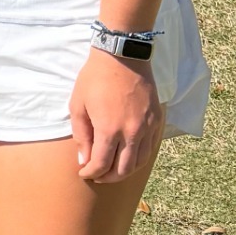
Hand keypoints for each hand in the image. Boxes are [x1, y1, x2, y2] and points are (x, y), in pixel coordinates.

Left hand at [69, 48, 163, 182]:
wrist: (122, 57)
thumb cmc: (94, 79)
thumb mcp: (78, 106)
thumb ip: (81, 135)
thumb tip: (84, 160)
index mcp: (109, 129)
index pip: (102, 164)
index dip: (91, 173)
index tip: (83, 173)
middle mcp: (132, 132)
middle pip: (123, 169)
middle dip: (108, 177)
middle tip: (97, 176)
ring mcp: (148, 127)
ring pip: (139, 161)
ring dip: (125, 170)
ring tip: (111, 169)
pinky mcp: (157, 121)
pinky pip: (150, 148)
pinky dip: (138, 157)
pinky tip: (127, 156)